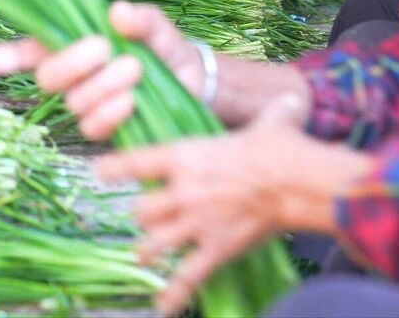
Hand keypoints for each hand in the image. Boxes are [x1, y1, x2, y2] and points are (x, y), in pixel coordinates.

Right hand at [0, 1, 203, 139]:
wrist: (193, 80)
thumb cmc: (162, 46)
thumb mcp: (154, 24)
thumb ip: (140, 18)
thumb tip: (118, 12)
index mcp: (67, 45)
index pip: (21, 54)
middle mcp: (69, 76)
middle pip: (47, 79)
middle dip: (74, 63)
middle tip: (105, 48)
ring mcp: (84, 103)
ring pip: (75, 101)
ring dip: (104, 84)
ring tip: (134, 69)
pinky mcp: (104, 127)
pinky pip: (94, 126)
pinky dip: (112, 112)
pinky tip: (132, 101)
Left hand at [97, 97, 365, 315]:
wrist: (299, 182)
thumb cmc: (283, 149)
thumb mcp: (270, 125)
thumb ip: (271, 115)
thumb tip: (289, 100)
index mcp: (185, 157)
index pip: (136, 163)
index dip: (112, 168)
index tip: (98, 172)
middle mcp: (181, 191)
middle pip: (141, 210)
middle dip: (143, 215)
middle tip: (147, 217)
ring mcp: (195, 223)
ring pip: (153, 242)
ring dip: (146, 250)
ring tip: (142, 255)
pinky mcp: (215, 250)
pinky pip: (186, 276)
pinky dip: (173, 294)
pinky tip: (162, 307)